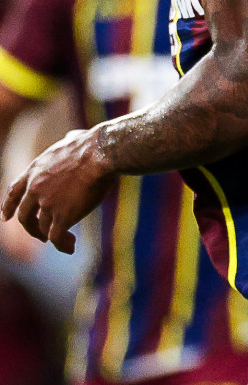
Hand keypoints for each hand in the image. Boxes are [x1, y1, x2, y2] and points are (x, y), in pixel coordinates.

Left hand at [2, 128, 116, 252]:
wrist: (101, 153)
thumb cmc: (93, 144)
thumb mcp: (72, 139)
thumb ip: (66, 142)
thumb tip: (73, 137)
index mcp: (35, 170)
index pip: (14, 192)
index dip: (8, 206)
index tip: (6, 218)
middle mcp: (35, 189)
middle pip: (25, 216)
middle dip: (32, 228)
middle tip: (41, 235)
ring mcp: (47, 203)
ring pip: (43, 229)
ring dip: (51, 237)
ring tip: (65, 241)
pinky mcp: (62, 215)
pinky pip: (57, 237)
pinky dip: (62, 245)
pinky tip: (70, 247)